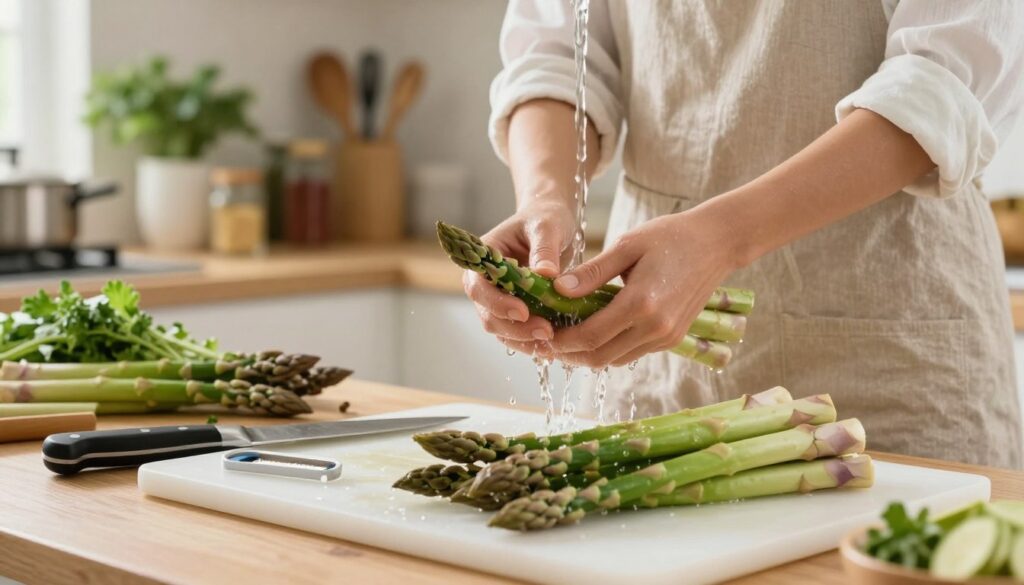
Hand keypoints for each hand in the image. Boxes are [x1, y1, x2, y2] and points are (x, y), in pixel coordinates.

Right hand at [463, 198, 575, 356]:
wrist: (553, 223)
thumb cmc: (546, 218)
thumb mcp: (547, 226)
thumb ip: (545, 248)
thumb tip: (546, 274)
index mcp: (483, 258)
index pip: (479, 287)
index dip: (497, 303)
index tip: (523, 311)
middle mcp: (486, 282)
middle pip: (489, 315)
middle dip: (515, 328)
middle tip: (546, 331)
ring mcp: (499, 299)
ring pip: (503, 330)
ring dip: (525, 340)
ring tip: (553, 341)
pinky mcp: (516, 310)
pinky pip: (519, 333)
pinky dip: (534, 341)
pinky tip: (554, 344)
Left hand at [548, 210, 737, 367]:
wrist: (716, 243)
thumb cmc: (669, 237)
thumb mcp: (626, 246)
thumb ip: (591, 272)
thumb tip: (557, 290)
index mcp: (641, 303)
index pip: (590, 336)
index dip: (561, 341)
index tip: (541, 335)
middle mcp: (655, 327)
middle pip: (600, 357)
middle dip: (569, 354)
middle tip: (546, 343)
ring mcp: (666, 337)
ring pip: (616, 360)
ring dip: (588, 354)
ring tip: (565, 338)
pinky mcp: (673, 338)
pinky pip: (633, 352)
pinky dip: (610, 348)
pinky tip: (594, 333)